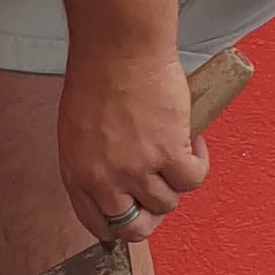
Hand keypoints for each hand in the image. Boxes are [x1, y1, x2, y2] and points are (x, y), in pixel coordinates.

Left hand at [57, 48, 211, 244]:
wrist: (120, 46)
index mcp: (76, 173)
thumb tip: (118, 183)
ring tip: (176, 150)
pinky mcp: (168, 152)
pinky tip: (192, 141)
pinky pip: (192, 179)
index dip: (120, 226)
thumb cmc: (98, 74)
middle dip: (152, 214)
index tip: (134, 216)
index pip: (97, 224)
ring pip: (168, 204)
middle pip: (134, 228)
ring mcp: (136, 168)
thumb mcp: (79, 129)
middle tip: (162, 189)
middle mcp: (104, 178)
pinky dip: (198, 162)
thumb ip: (93, 161)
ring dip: (176, 182)